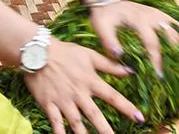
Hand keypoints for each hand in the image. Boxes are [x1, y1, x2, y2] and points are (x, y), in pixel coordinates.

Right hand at [23, 39, 143, 133]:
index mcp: (91, 81)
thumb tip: (129, 71)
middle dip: (106, 130)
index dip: (127, 107)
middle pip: (95, 115)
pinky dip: (60, 133)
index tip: (139, 118)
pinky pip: (56, 123)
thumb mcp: (89, 55)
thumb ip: (109, 65)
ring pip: (77, 123)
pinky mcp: (49, 105)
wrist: (38, 52)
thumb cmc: (65, 52)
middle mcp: (79, 94)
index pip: (113, 96)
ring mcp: (64, 101)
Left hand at [89, 0, 178, 77]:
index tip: (159, 75)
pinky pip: (176, 24)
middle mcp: (153, 16)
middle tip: (177, 74)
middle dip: (174, 55)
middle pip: (170, 36)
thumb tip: (120, 57)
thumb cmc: (104, 15)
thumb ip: (109, 42)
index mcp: (139, 20)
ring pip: (177, 29)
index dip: (157, 59)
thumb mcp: (101, 27)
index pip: (152, 42)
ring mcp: (158, 14)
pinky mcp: (160, 14)